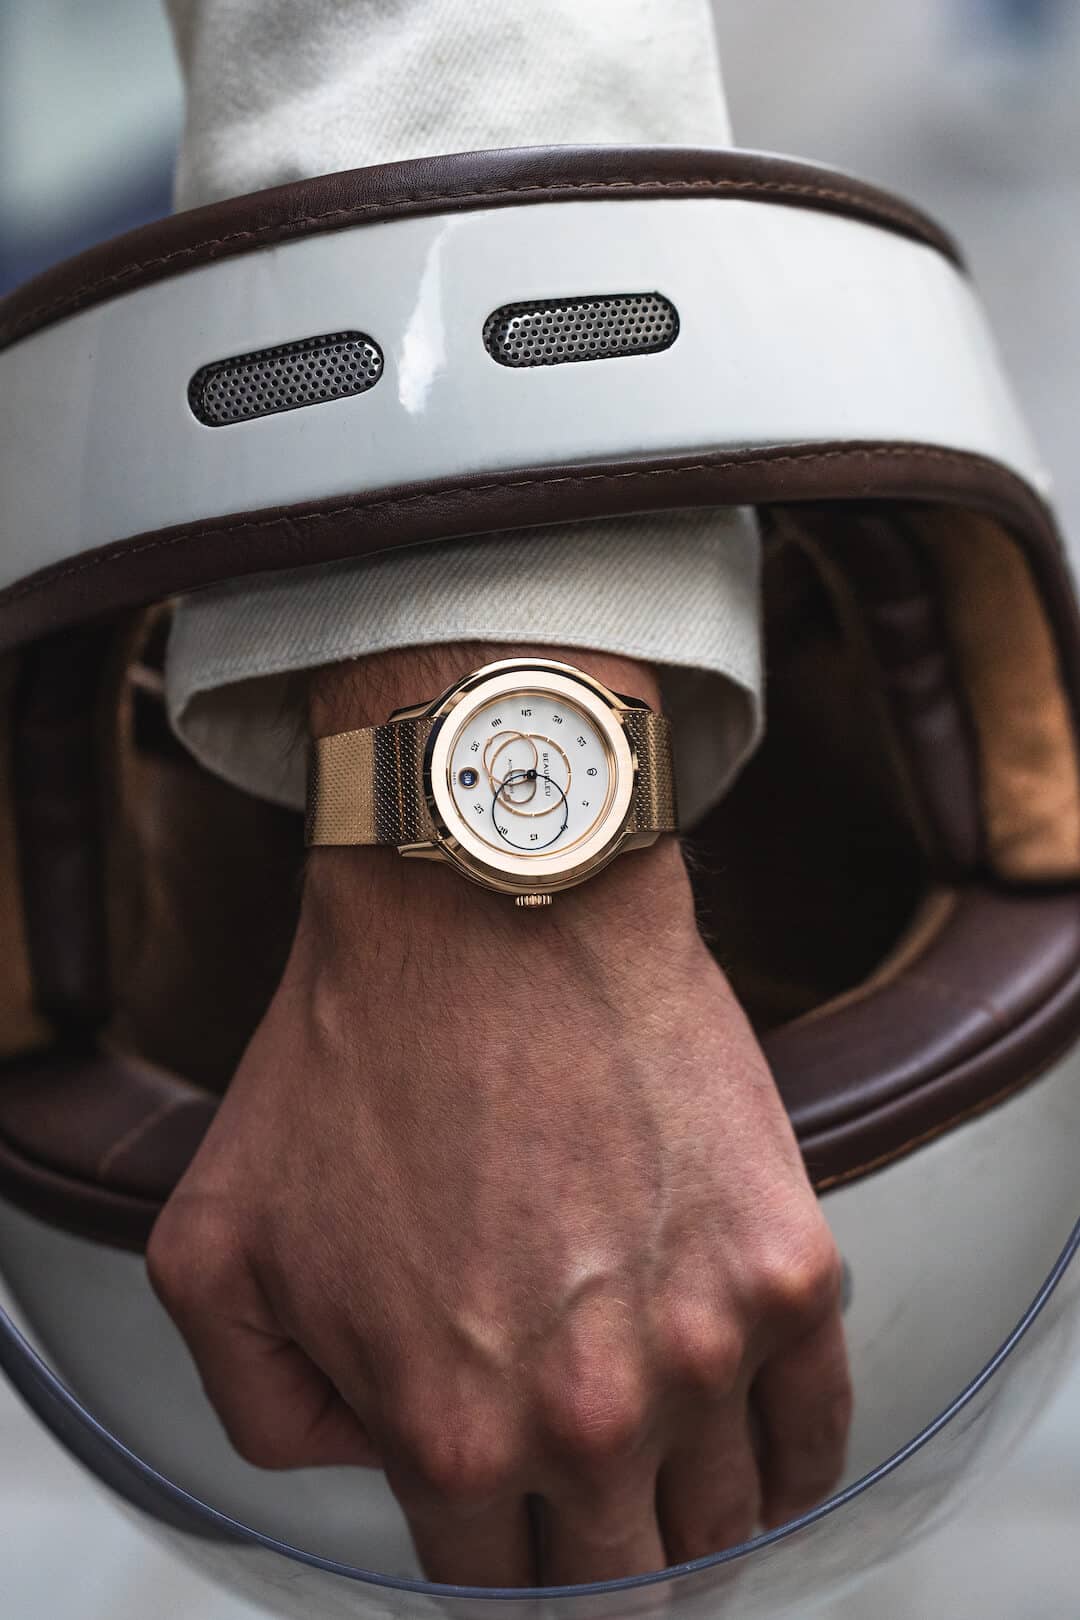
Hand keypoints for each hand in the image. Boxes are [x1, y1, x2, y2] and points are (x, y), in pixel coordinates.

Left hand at [147, 645, 850, 1585]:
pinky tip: (761, 1452)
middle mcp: (592, 1416)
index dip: (497, 1554)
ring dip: (693, 1514)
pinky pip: (822, 1427)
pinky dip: (795, 1463)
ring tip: (670, 1475)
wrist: (487, 907)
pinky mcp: (788, 1263)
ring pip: (724, 1519)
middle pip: (624, 1575)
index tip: (511, 1523)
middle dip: (597, 1554)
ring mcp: (707, 1343)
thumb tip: (365, 1453)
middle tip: (590, 1510)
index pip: (495, 1583)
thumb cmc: (353, 1056)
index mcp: (451, 1435)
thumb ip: (264, 1407)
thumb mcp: (215, 1250)